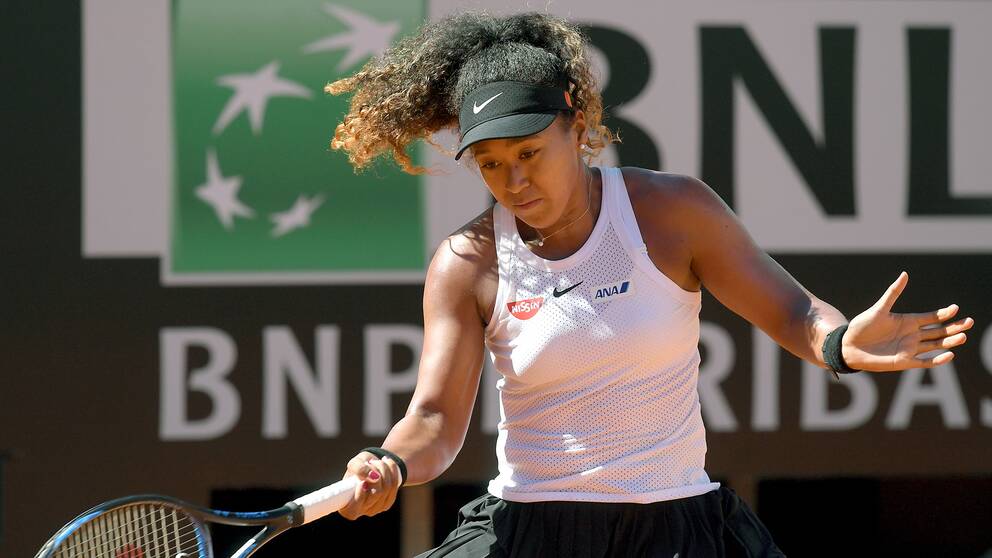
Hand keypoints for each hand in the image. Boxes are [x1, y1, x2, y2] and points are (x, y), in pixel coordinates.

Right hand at [337, 450, 402, 519]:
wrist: (372, 466)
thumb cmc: (359, 467)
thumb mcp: (355, 463)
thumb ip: (358, 468)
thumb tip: (373, 476)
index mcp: (346, 506)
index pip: (351, 511)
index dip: (359, 497)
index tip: (362, 482)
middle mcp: (361, 510)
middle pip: (375, 494)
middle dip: (376, 472)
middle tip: (371, 462)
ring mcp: (375, 509)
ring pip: (387, 488)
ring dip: (384, 469)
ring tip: (378, 461)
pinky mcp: (387, 503)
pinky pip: (394, 486)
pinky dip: (392, 471)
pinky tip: (387, 464)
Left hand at [840, 271, 973, 371]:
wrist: (848, 346)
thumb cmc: (862, 326)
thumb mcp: (879, 309)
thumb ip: (893, 293)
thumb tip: (905, 274)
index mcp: (908, 321)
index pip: (932, 317)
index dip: (944, 313)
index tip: (956, 308)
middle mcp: (912, 335)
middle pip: (939, 331)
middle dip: (954, 327)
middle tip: (970, 322)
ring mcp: (910, 348)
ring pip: (936, 345)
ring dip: (949, 342)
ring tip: (963, 337)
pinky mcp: (904, 362)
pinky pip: (925, 362)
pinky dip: (937, 360)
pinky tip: (949, 355)